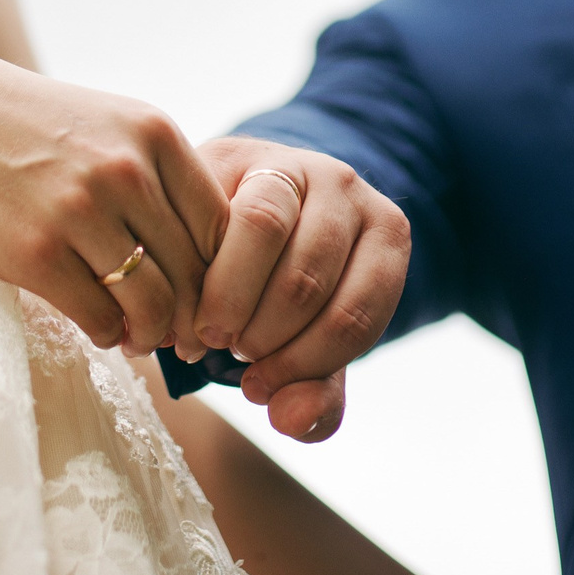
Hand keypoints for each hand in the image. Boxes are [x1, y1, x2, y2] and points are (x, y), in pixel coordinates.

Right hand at [0, 40, 231, 355]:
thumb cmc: (17, 123)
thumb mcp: (102, 125)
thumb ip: (153, 176)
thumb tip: (203, 261)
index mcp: (154, 134)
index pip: (220, 226)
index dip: (223, 275)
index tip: (210, 299)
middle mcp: (127, 170)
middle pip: (194, 271)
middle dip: (191, 315)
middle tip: (180, 338)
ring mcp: (80, 211)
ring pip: (153, 303)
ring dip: (150, 333)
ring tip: (137, 335)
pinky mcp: (35, 251)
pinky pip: (99, 317)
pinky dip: (106, 333)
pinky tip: (97, 326)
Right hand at [190, 136, 409, 440]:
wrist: (246, 220)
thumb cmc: (288, 293)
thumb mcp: (312, 347)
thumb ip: (315, 396)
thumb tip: (289, 419)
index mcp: (386, 235)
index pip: (353, 315)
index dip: (301, 363)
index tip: (258, 387)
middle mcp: (349, 188)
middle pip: (307, 276)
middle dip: (261, 334)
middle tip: (232, 355)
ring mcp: (294, 163)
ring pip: (265, 229)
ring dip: (228, 299)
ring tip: (209, 332)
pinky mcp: (239, 154)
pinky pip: (218, 209)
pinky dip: (199, 268)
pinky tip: (187, 300)